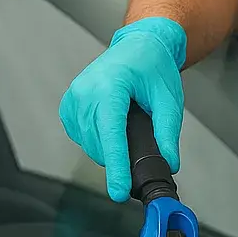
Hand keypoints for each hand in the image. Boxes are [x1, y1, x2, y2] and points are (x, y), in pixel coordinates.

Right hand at [58, 16, 186, 201]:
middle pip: (99, 144)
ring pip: (88, 144)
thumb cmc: (153, 65)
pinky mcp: (68, 105)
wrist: (138, 45)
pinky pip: (81, 136)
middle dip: (120, 157)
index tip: (120, 191)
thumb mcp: (168, 98)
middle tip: (144, 146)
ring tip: (129, 128)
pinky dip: (97, 140)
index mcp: (109, 86)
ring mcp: (73, 97)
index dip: (116, 166)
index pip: (111, 134)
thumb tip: (169, 161)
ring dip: (109, 149)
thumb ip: (167, 131)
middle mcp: (85, 91)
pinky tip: (112, 128)